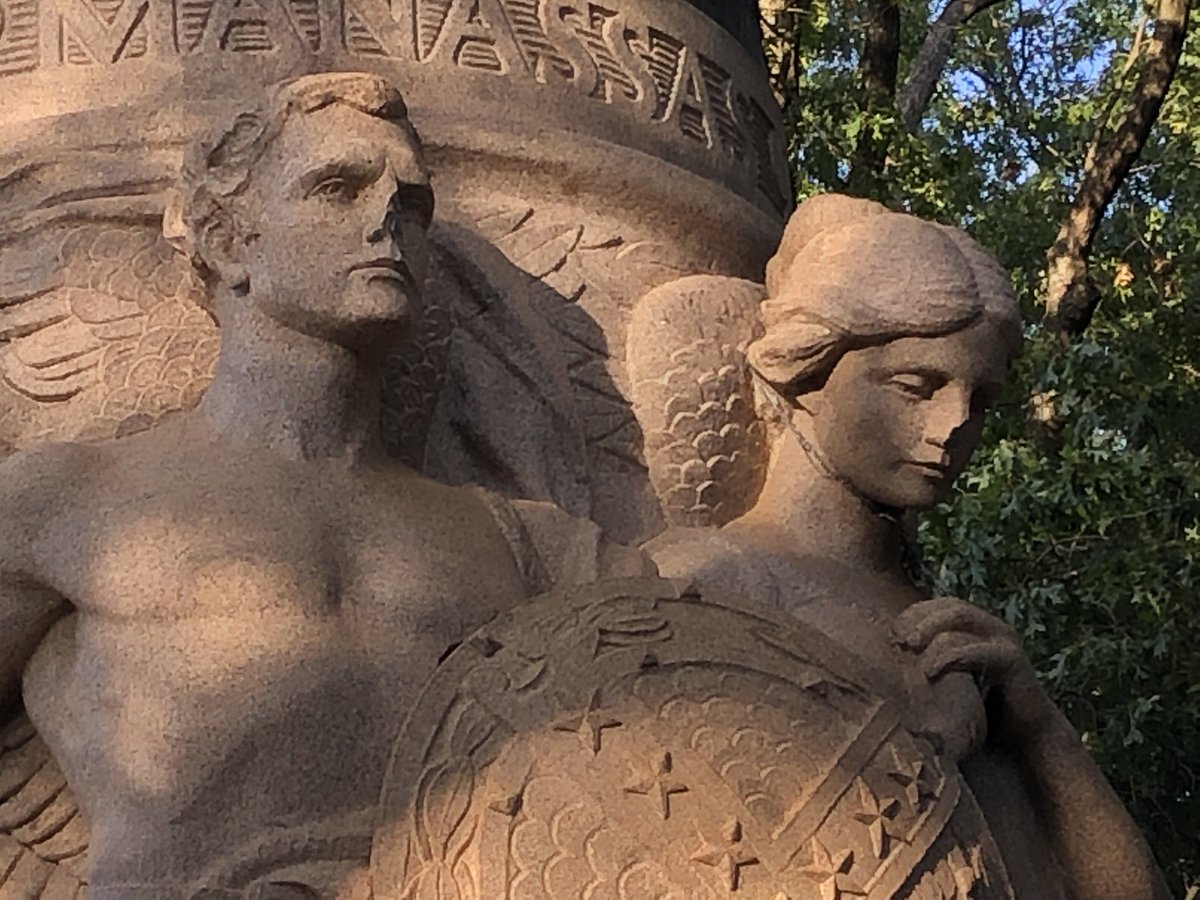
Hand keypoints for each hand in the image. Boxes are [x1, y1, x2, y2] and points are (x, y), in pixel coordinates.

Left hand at [892, 596, 1056, 748]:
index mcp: (978, 629)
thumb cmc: (984, 711)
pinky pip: (977, 649)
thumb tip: (892, 656)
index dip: (914, 613)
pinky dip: (949, 656)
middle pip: (950, 605)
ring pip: (961, 617)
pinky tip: (929, 671)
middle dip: (919, 616)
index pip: (941, 605)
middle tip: (897, 637)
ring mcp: (1004, 640)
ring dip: (929, 628)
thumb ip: (930, 664)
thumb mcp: (951, 682)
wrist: (1027, 739)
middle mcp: (992, 628)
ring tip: (908, 646)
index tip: (891, 632)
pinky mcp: (1012, 660)